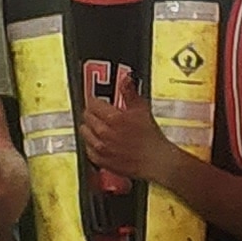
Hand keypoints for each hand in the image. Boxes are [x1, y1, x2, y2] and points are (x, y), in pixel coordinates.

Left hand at [77, 89, 194, 187]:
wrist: (156, 161)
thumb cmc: (151, 139)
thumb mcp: (143, 109)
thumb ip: (130, 92)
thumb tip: (126, 79)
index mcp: (113, 119)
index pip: (92, 103)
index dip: (95, 99)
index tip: (97, 99)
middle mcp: (104, 134)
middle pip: (87, 116)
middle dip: (92, 112)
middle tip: (99, 111)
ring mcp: (102, 148)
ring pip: (85, 132)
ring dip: (89, 127)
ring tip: (98, 125)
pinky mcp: (102, 161)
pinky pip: (88, 149)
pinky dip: (91, 144)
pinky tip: (99, 141)